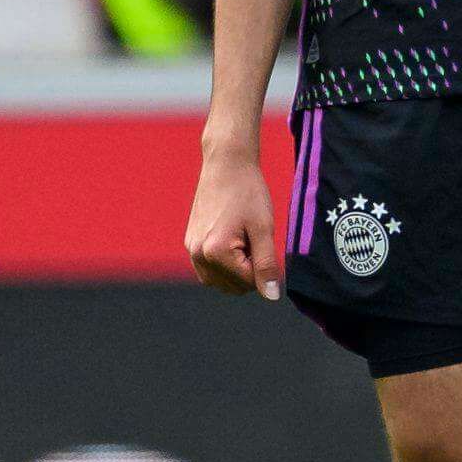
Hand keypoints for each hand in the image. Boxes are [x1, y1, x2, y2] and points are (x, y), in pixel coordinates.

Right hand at [183, 138, 282, 294]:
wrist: (226, 164)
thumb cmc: (248, 193)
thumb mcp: (264, 228)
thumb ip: (266, 265)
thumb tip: (271, 296)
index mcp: (215, 252)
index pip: (248, 282)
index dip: (263, 266)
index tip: (262, 240)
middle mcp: (197, 254)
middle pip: (232, 287)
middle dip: (248, 270)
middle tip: (252, 238)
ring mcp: (191, 249)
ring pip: (219, 281)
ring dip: (236, 270)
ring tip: (242, 238)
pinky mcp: (190, 242)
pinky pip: (209, 268)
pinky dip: (224, 263)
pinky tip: (232, 238)